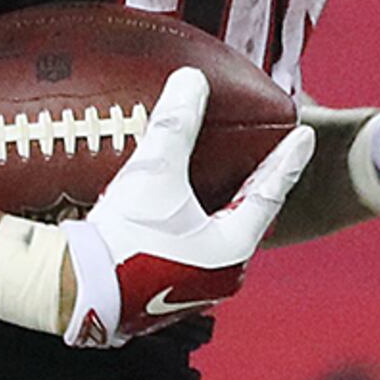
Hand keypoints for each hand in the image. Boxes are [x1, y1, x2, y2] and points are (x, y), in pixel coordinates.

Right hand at [54, 68, 312, 347]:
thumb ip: (176, 125)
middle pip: (246, 219)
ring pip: (215, 239)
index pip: (269, 193)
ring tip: (215, 184)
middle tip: (262, 159)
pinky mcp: (160, 299)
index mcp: (231, 249)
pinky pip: (187, 253)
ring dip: (217, 210)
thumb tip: (192, 79)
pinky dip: (188, 228)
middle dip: (254, 188)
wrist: (75, 294)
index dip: (285, 161)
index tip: (304, 136)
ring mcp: (191, 291)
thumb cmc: (124, 238)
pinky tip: (170, 216)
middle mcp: (220, 276)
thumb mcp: (153, 173)